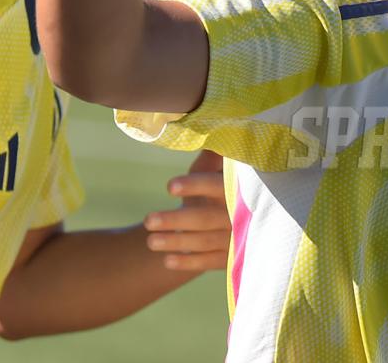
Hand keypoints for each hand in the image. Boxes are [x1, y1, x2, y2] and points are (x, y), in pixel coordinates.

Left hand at [144, 151, 230, 271]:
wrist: (239, 217)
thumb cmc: (217, 187)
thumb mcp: (215, 170)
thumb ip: (209, 156)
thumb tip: (197, 124)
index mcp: (235, 188)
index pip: (215, 186)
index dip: (194, 185)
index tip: (169, 187)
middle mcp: (238, 213)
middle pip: (206, 218)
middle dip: (175, 220)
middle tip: (148, 220)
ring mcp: (236, 237)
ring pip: (205, 241)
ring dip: (176, 241)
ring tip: (150, 241)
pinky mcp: (230, 257)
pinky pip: (209, 262)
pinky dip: (189, 262)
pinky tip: (167, 260)